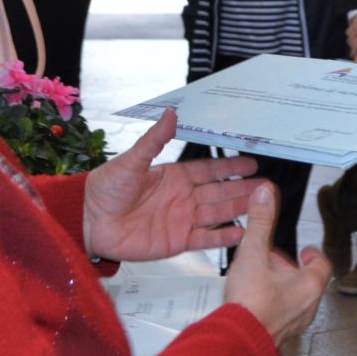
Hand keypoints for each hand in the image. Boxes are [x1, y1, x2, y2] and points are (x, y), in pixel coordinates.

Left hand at [82, 109, 262, 260]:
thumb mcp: (131, 161)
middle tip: (267, 186)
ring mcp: (181, 220)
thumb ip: (154, 140)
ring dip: (239, 209)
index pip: (209, 170)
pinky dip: (224, 237)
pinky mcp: (177, 241)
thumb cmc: (105, 189)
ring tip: (262, 205)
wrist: (89, 221)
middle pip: (220, 192)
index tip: (252, 162)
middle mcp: (182, 197)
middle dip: (243, 188)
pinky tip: (242, 232)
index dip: (230, 167)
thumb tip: (170, 113)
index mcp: (173, 176)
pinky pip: (206, 238)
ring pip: (218, 213)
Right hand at [221, 184, 330, 348]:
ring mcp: (293, 325)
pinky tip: (251, 302)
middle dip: (290, 269)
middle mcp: (307, 308)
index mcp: (309, 286)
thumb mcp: (253, 254)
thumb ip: (260, 223)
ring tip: (260, 279)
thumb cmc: (251, 303)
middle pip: (306, 283)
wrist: (237, 342)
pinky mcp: (277, 336)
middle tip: (274, 261)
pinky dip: (271, 305)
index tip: (306, 250)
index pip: (322, 266)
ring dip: (281, 288)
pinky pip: (281, 317)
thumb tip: (265, 195)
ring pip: (294, 301)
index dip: (313, 255)